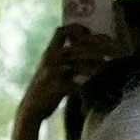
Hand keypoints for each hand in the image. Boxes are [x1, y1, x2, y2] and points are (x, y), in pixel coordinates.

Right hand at [10, 24, 116, 139]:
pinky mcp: (56, 88)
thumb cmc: (44, 90)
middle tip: (108, 51)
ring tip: (106, 67)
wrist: (30, 110)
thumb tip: (83, 50)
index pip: (62, 31)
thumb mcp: (50, 69)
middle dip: (95, 47)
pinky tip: (96, 87)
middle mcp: (50, 59)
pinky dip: (87, 85)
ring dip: (95, 65)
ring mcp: (53, 73)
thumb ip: (63, 59)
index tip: (88, 35)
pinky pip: (76, 84)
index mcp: (49, 52)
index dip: (76, 29)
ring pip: (79, 64)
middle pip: (76, 46)